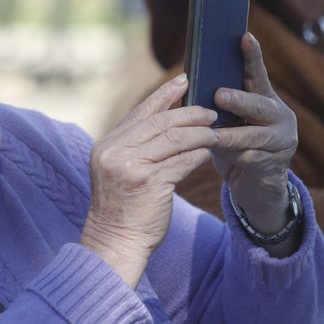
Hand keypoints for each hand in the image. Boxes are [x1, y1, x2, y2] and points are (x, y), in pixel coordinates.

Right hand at [80, 74, 217, 287]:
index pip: (140, 112)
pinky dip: (198, 154)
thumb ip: (137, 146)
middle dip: (189, 113)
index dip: (164, 94)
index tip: (184, 79)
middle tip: (211, 111)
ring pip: (174, 139)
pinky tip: (209, 152)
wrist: (115, 243)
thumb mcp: (121, 171)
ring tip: (216, 131)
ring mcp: (131, 167)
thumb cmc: (123, 209)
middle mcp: (115, 152)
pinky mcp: (150, 183)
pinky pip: (182, 161)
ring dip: (199, 133)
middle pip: (160, 122)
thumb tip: (169, 121)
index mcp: (107, 145)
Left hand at [210, 33, 299, 235]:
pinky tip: (216, 157)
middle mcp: (280, 116)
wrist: (258, 187)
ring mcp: (281, 141)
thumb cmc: (238, 147)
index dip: (252, 55)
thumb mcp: (232, 122)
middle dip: (238, 100)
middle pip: (258, 104)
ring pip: (251, 135)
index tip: (245, 35)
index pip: (258, 73)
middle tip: (219, 95)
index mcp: (267, 98)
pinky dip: (230, 158)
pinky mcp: (275, 164)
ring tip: (210, 135)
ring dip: (228, 135)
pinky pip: (249, 159)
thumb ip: (222, 106)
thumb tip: (190, 84)